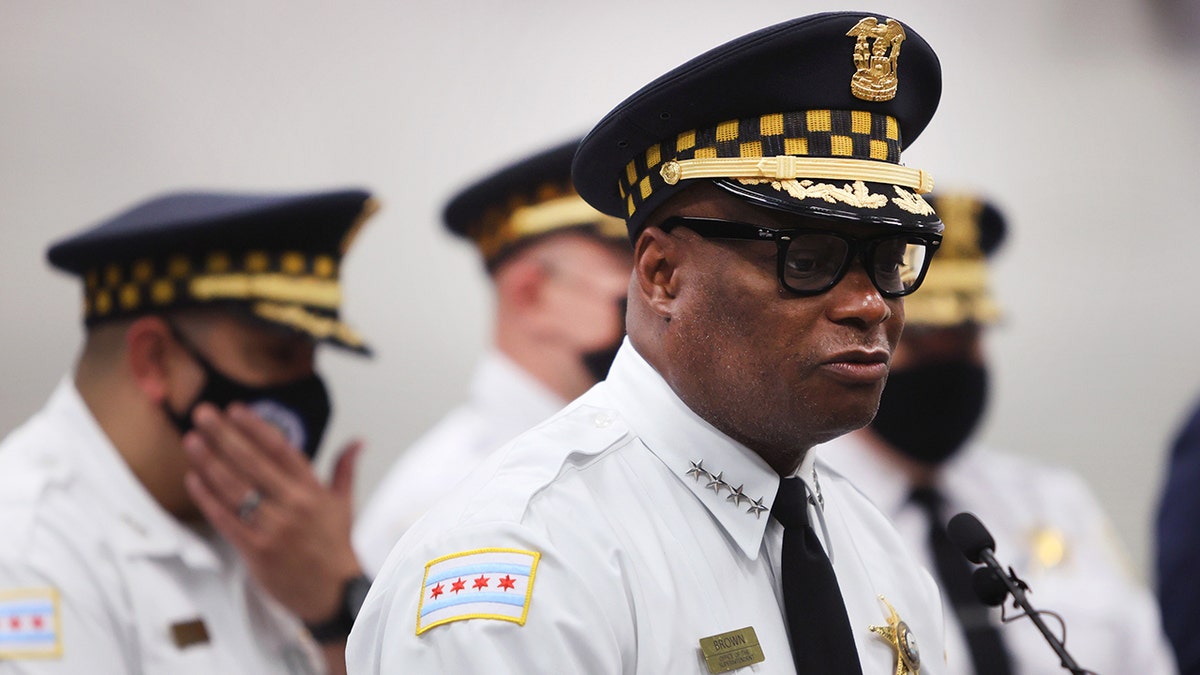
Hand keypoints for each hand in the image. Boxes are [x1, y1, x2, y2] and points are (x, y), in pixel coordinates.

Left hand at [182, 401, 362, 622]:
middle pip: (253, 463)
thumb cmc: (335, 546)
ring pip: (236, 488)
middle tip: (203, 414)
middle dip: (224, 435)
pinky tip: (194, 479)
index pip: (281, 449)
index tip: (236, 410)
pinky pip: (226, 519)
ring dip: (210, 462)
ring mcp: (274, 528)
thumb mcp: (344, 504)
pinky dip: (208, 498)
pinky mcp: (257, 551)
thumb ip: (345, 469)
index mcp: (313, 490)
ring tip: (192, 441)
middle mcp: (294, 505)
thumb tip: (358, 441)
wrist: (334, 593)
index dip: (256, 427)